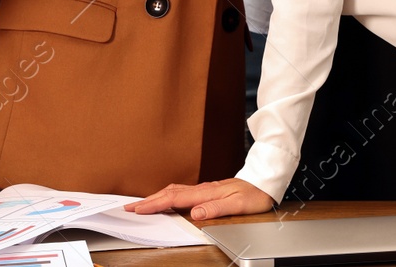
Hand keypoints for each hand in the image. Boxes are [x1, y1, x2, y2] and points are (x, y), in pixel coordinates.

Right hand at [129, 179, 273, 220]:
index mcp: (207, 192)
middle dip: (149, 200)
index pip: (175, 198)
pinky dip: (167, 195)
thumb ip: (216, 208)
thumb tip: (195, 213)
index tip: (139, 208)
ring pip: (174, 191)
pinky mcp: (207, 190)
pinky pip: (181, 191)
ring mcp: (204, 188)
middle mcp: (203, 188)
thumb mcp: (239, 204)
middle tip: (130, 206)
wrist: (265, 182)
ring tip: (142, 203)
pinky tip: (166, 198)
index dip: (155, 204)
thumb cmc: (254, 194)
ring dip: (156, 196)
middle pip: (170, 192)